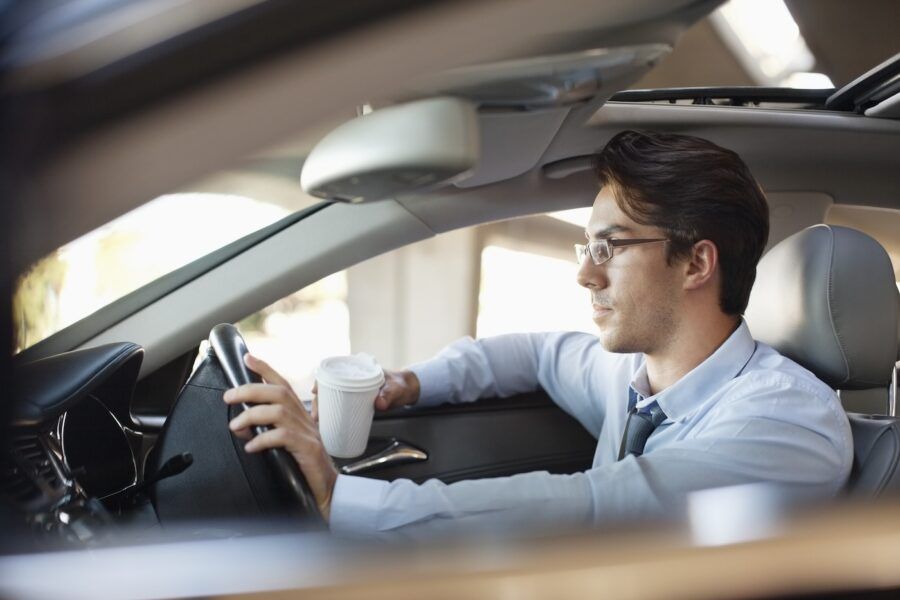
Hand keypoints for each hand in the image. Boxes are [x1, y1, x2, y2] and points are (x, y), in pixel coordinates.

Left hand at [223, 353, 337, 521]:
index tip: (247, 358)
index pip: (282, 384)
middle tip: (228, 396)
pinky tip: (251, 447)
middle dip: (250, 390)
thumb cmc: (307, 467)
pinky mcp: (308, 449)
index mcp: (300, 414)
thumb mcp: (291, 442)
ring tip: (235, 426)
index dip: (265, 369)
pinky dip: (263, 439)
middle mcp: (305, 419)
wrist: (329, 490)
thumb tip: (246, 423)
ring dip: (252, 416)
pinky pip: (283, 437)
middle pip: (279, 392)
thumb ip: (275, 429)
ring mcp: (308, 433)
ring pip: (278, 411)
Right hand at [311, 369, 420, 422]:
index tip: (316, 391)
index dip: (321, 380)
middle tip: (317, 416)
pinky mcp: (355, 402)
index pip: (333, 372)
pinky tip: (326, 424)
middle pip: (328, 388)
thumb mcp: (396, 389)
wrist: (407, 390)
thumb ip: (389, 395)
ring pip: (332, 398)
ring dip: (323, 409)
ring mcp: (352, 391)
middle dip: (319, 401)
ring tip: (318, 423)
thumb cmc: (400, 384)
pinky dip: (332, 414)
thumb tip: (379, 404)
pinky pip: (340, 407)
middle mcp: (351, 379)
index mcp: (358, 370)